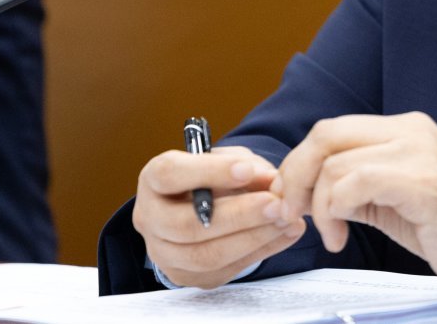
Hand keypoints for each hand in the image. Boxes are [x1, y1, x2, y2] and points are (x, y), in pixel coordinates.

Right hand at [133, 146, 305, 288]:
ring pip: (205, 255)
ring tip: (286, 219)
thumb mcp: (227, 160)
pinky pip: (224, 270)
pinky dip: (261, 251)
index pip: (170, 174)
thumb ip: (246, 166)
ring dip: (252, 238)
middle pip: (186, 225)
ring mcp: (164, 253)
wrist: (202, 207)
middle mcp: (150, 218)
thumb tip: (271, 181)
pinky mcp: (187, 276)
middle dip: (237, 215)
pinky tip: (286, 233)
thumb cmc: (213, 176)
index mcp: (153, 179)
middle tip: (276, 203)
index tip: (246, 169)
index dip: (209, 172)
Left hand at [272, 112, 436, 301]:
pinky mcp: (422, 182)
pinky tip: (341, 239)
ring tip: (330, 235)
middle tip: (293, 213)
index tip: (292, 198)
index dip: (300, 162)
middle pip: (326, 134)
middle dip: (297, 176)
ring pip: (335, 164)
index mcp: (403, 128)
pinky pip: (356, 184)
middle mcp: (410, 130)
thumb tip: (298, 189)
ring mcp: (418, 152)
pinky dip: (335, 212)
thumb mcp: (389, 197)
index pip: (332, 129)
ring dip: (319, 207)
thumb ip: (351, 184)